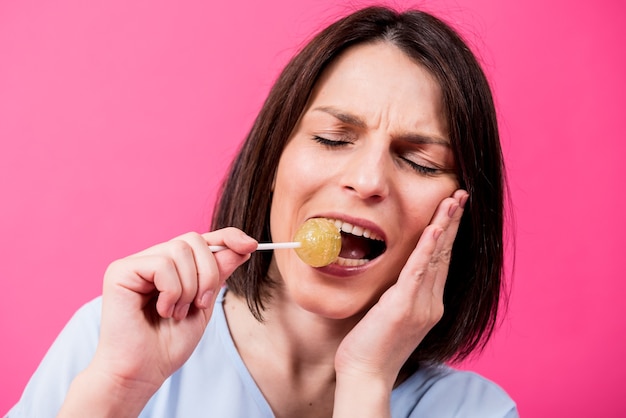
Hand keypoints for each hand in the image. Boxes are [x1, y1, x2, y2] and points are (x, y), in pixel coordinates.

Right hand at [87, 228, 256, 399]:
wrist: (143, 373)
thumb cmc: (168, 344)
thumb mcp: (204, 305)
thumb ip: (218, 274)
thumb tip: (242, 246)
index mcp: (171, 266)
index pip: (202, 239)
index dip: (228, 237)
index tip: (251, 245)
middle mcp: (152, 259)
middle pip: (193, 240)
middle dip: (208, 273)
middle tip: (201, 304)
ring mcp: (135, 263)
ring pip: (179, 250)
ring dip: (188, 288)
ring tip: (176, 313)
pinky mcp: (120, 271)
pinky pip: (162, 264)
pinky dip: (171, 291)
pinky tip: (162, 311)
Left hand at [333, 190, 467, 414]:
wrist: (366, 374)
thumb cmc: (372, 346)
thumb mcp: (390, 314)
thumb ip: (400, 293)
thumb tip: (399, 273)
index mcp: (429, 303)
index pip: (441, 261)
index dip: (448, 233)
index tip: (452, 209)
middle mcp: (431, 303)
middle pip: (445, 254)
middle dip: (453, 222)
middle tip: (460, 195)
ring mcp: (421, 305)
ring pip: (437, 257)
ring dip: (445, 226)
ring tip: (453, 201)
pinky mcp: (405, 306)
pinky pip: (419, 271)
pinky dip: (428, 248)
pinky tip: (435, 228)